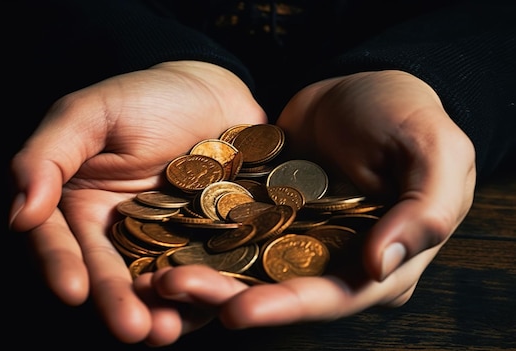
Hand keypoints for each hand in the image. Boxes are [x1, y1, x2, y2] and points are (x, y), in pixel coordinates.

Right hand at [8, 61, 266, 342]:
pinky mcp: (204, 247)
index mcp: (78, 205)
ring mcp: (162, 245)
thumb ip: (47, 157)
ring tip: (167, 329)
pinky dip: (204, 293)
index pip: (61, 242)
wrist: (211, 94)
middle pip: (109, 275)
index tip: (72, 290)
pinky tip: (212, 307)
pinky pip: (202, 275)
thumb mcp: (88, 114)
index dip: (62, 266)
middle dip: (116, 303)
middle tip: (131, 328)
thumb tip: (21, 213)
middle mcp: (115, 234)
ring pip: (153, 285)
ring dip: (160, 310)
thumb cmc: (144, 97)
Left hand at [139, 70, 475, 343]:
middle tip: (175, 289)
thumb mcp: (436, 152)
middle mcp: (333, 260)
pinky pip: (231, 230)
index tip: (239, 310)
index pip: (334, 297)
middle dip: (228, 294)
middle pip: (279, 290)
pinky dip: (201, 238)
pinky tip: (164, 239)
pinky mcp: (265, 213)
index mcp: (382, 263)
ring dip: (205, 272)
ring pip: (247, 266)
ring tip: (159, 275)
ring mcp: (295, 238)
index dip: (287, 307)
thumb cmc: (407, 115)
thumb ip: (425, 210)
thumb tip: (381, 264)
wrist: (362, 83)